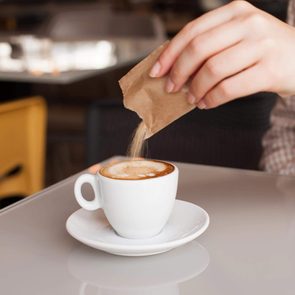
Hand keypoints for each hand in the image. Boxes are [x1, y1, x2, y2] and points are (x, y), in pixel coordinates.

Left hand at [149, 1, 294, 108]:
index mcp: (235, 11)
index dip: (169, 54)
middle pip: (198, 49)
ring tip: (192, 98)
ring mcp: (261, 45)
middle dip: (178, 72)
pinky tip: (207, 103)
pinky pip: (229, 88)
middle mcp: (248, 23)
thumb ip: (210, 46)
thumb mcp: (237, 37)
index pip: (192, 31)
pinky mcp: (270, 70)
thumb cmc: (261, 50)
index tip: (156, 72)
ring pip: (212, 70)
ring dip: (196, 89)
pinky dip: (212, 99)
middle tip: (171, 88)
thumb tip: (173, 68)